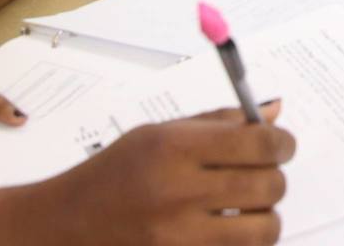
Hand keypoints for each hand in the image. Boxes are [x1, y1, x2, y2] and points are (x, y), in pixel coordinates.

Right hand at [22, 104, 292, 244]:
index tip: (282, 146)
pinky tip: (223, 232)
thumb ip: (219, 123)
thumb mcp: (157, 134)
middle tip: (260, 177)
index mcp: (174, 148)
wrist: (61, 228)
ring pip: (265, 229)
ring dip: (264, 218)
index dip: (283, 143)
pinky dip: (241, 243)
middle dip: (274, 179)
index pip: (260, 144)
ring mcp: (179, 238)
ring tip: (244, 210)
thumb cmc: (112, 175)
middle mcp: (178, 193)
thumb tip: (274, 112)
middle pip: (269, 186)